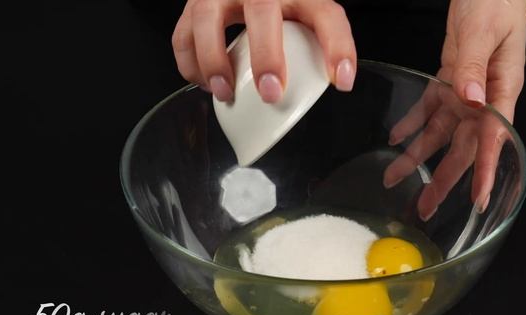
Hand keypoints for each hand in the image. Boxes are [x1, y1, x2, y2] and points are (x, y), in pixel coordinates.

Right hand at [172, 0, 356, 102]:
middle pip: (262, 9)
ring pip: (207, 18)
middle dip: (266, 55)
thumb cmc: (282, 5)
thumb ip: (321, 42)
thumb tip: (335, 80)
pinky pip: (183, 35)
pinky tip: (206, 84)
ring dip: (214, 60)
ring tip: (226, 94)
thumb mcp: (307, 15)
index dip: (337, 49)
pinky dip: (190, 64)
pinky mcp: (194, 6)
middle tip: (271, 92)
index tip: (342, 81)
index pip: (326, 15)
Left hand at [384, 0, 525, 219]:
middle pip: (463, 147)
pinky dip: (413, 124)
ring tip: (396, 178)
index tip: (476, 199)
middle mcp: (483, 98)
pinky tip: (397, 138)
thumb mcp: (484, 31)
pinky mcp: (449, 80)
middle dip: (444, 179)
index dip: (484, 171)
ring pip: (441, 133)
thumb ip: (475, 66)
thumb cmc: (497, 1)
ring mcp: (466, 91)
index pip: (493, 138)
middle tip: (426, 207)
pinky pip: (429, 108)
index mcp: (501, 89)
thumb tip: (472, 99)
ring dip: (419, 157)